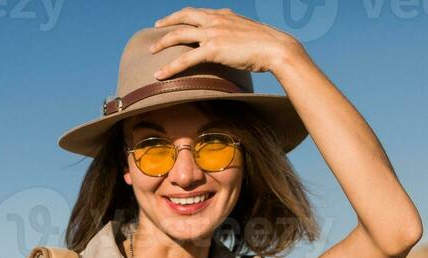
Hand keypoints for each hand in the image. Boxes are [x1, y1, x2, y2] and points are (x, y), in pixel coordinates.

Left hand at [150, 7, 303, 78]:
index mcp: (224, 15)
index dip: (183, 15)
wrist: (276, 48)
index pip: (198, 12)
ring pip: (180, 35)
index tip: (173, 20)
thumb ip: (235, 34)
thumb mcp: (247, 34)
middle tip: (156, 29)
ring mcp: (214, 33)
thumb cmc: (267, 45)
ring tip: (151, 50)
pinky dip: (170, 66)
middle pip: (184, 16)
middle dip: (168, 22)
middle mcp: (216, 20)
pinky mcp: (214, 49)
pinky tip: (159, 75)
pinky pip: (186, 58)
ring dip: (162, 42)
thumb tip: (233, 44)